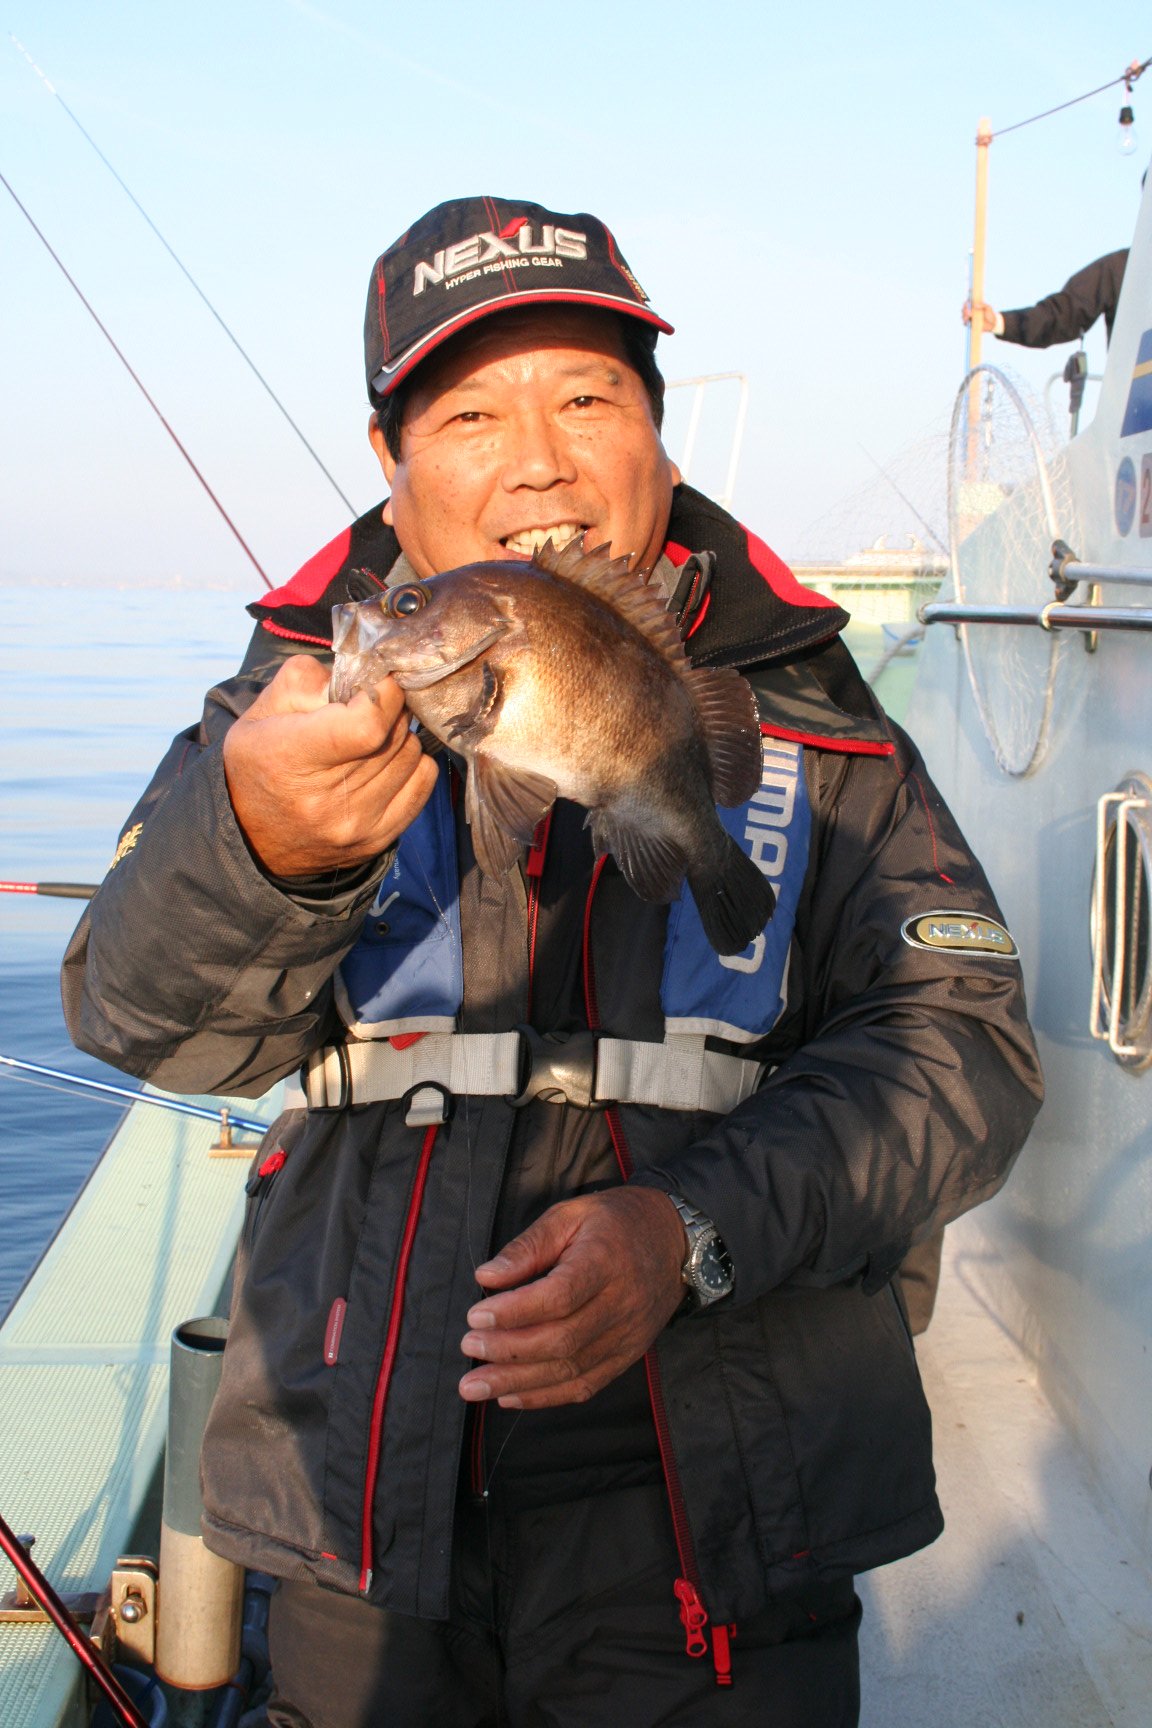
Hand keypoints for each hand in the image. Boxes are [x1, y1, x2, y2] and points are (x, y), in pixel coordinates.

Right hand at [222, 655, 437, 875]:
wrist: (254, 837)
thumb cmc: (261, 762)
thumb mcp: (262, 710)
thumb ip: (307, 679)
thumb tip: (363, 675)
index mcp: (292, 757)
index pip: (367, 724)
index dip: (383, 694)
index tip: (377, 683)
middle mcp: (326, 799)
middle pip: (393, 735)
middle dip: (389, 710)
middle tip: (369, 708)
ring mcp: (356, 824)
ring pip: (412, 754)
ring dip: (399, 737)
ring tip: (370, 740)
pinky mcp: (378, 839)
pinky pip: (424, 780)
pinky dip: (412, 763)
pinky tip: (385, 762)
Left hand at [458, 1186, 687, 1409]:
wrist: (674, 1240)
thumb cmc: (615, 1222)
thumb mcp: (571, 1214)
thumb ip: (529, 1246)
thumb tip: (487, 1277)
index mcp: (605, 1261)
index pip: (559, 1296)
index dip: (514, 1312)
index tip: (475, 1316)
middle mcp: (620, 1304)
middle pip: (562, 1340)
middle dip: (508, 1351)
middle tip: (469, 1348)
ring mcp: (627, 1335)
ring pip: (570, 1370)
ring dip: (518, 1382)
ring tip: (476, 1385)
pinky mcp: (628, 1355)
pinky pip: (586, 1385)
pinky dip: (546, 1396)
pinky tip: (511, 1396)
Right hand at [962, 298, 998, 332]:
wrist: (992, 323)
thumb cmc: (990, 314)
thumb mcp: (988, 307)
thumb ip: (982, 305)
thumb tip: (975, 305)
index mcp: (974, 306)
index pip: (967, 303)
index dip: (966, 303)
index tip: (967, 303)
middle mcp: (970, 311)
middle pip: (964, 309)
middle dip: (964, 309)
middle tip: (968, 311)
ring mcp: (969, 318)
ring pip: (963, 316)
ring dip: (964, 315)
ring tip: (968, 316)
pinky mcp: (970, 324)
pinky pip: (965, 323)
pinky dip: (965, 322)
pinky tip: (967, 321)